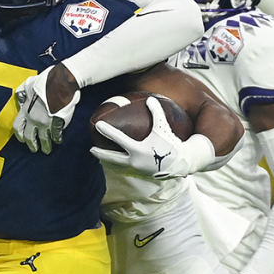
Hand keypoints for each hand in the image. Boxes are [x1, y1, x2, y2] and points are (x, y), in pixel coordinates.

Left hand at [12, 66, 79, 153]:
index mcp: (26, 110)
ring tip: (46, 150)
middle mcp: (34, 119)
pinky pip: (56, 134)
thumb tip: (20, 98)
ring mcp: (46, 122)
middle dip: (31, 144)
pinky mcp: (58, 123)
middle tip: (34, 148)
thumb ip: (23, 92)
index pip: (18, 127)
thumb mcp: (29, 84)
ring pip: (44, 139)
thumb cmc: (45, 82)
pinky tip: (58, 141)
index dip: (19, 134)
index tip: (21, 139)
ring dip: (45, 146)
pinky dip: (57, 139)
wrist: (61, 83)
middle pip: (29, 136)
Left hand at [91, 98, 207, 178]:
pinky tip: (116, 162)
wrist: (182, 163)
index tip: (97, 124)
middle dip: (100, 153)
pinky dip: (119, 165)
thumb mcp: (163, 127)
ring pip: (118, 165)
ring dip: (108, 161)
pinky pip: (126, 169)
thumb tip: (150, 98)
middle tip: (91, 149)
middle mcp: (134, 161)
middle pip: (112, 158)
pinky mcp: (141, 174)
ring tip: (101, 157)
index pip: (118, 139)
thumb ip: (156, 112)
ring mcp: (137, 169)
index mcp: (137, 149)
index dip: (107, 131)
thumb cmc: (172, 144)